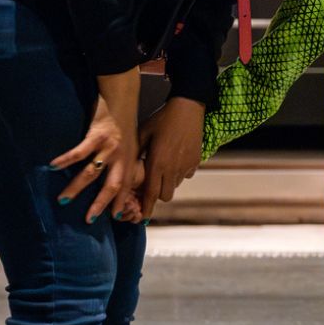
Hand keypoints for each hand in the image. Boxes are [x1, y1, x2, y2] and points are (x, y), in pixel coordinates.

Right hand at [51, 69, 141, 223]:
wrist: (123, 97)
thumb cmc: (124, 124)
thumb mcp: (132, 146)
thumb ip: (124, 163)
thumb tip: (114, 181)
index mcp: (130, 161)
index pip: (127, 188)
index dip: (122, 203)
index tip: (116, 219)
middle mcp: (122, 157)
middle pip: (112, 186)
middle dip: (101, 204)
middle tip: (88, 220)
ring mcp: (109, 147)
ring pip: (92, 172)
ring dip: (77, 187)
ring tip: (63, 200)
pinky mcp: (97, 135)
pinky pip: (79, 151)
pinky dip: (66, 160)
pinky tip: (52, 166)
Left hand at [137, 96, 205, 220]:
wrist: (188, 108)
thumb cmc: (161, 119)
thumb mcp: (142, 135)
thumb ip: (135, 154)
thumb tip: (127, 169)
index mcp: (157, 163)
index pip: (151, 193)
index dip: (146, 207)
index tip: (143, 217)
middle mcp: (173, 168)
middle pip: (165, 195)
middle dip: (157, 195)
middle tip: (151, 186)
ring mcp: (186, 166)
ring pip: (175, 185)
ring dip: (167, 183)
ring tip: (162, 168)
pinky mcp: (196, 161)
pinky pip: (186, 175)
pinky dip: (179, 173)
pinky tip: (174, 159)